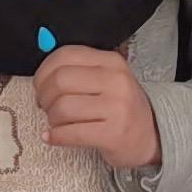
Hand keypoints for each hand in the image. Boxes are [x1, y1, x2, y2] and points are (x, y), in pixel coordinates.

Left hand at [32, 45, 160, 170]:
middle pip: (60, 81)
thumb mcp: (106, 79)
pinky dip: (55, 136)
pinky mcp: (113, 134)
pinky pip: (70, 133)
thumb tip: (41, 74)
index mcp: (111, 61)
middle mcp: (116, 81)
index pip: (66, 55)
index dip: (43, 71)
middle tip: (46, 106)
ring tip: (56, 122)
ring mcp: (117, 108)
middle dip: (44, 96)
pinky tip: (53, 136)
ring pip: (62, 108)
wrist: (150, 136)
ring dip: (51, 119)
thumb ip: (78, 70)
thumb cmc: (120, 107)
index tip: (41, 85)